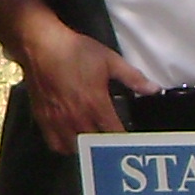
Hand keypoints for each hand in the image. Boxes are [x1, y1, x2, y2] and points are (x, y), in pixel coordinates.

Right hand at [19, 11, 153, 151]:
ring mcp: (58, 121)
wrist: (41, 45)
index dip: (123, 139)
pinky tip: (71, 139)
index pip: (113, 134)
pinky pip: (55, 144)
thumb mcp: (109, 60)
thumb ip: (133, 77)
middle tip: (112, 141)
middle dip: (105, 145)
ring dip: (85, 148)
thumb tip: (154, 89)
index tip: (128, 140)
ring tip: (92, 141)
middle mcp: (77, 117)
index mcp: (95, 105)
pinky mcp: (43, 119)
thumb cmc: (75, 51)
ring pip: (75, 148)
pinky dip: (65, 146)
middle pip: (94, 144)